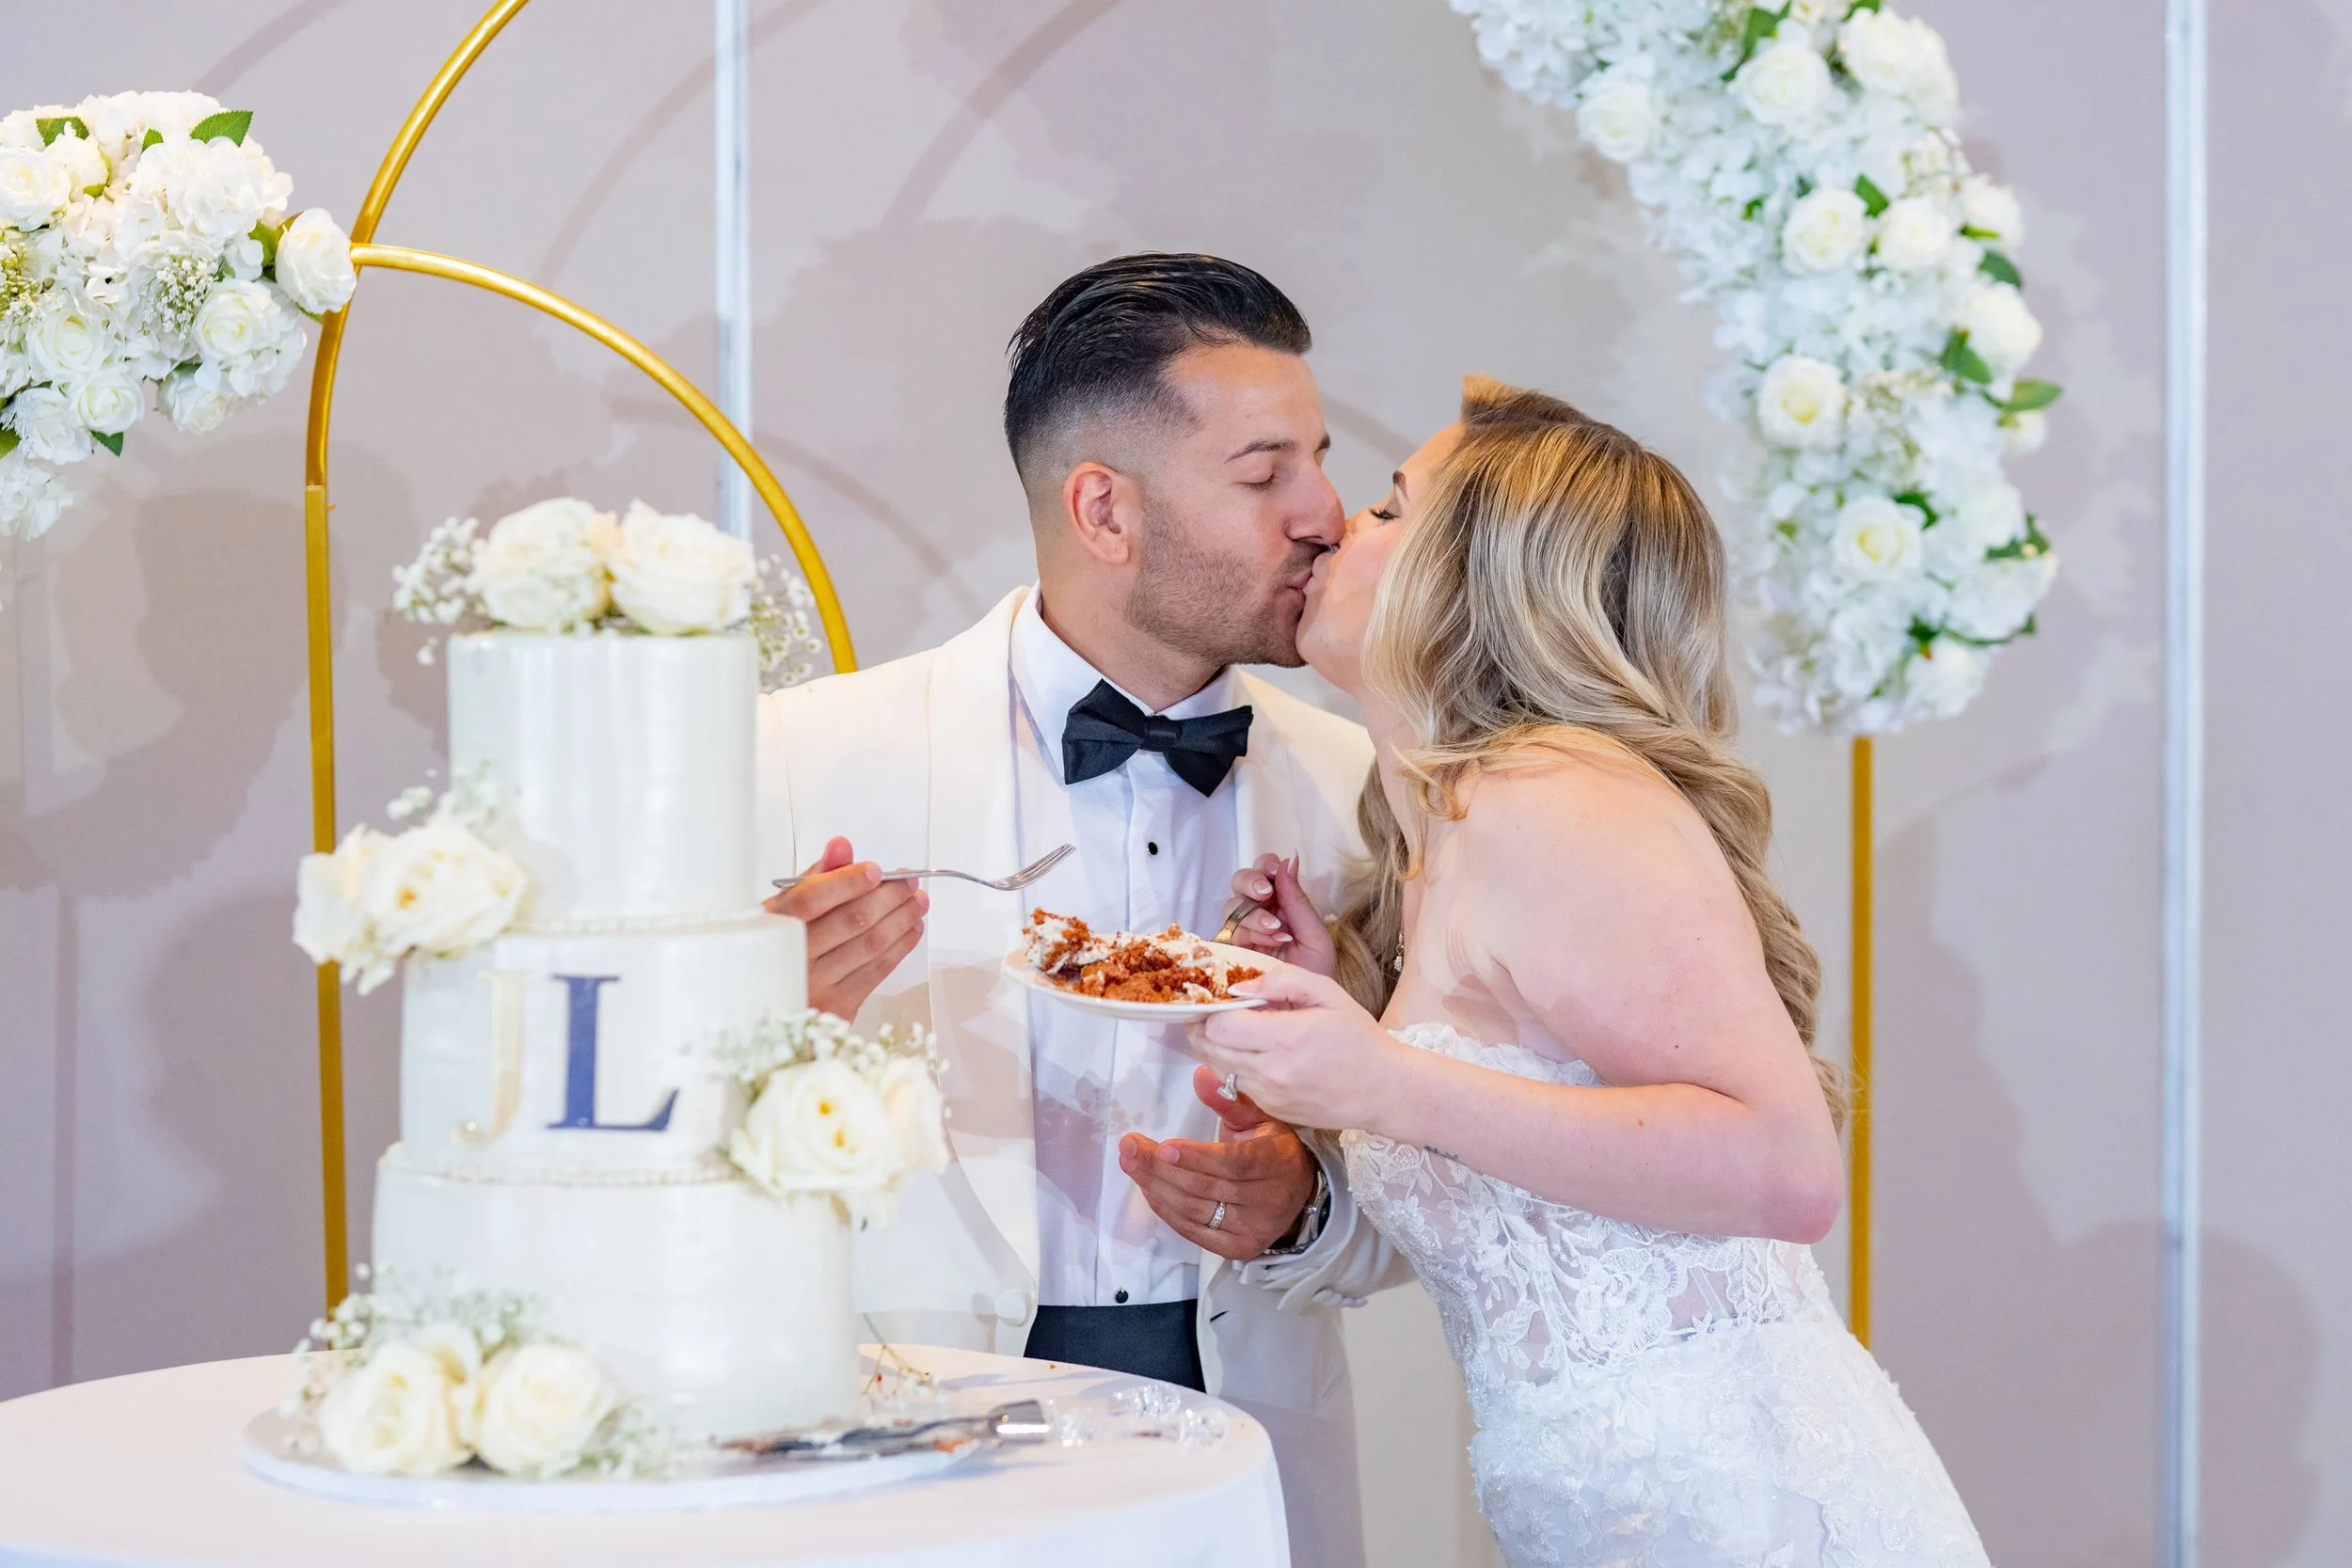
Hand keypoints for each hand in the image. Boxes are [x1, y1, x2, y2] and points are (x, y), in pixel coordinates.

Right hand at [763, 837, 926, 1018]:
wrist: (763, 1008)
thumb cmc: (776, 952)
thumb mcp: (783, 912)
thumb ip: (815, 877)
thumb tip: (841, 846)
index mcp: (773, 927)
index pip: (812, 898)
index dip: (848, 881)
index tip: (875, 870)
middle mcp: (794, 958)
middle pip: (851, 920)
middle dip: (888, 897)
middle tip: (908, 882)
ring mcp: (816, 986)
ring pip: (870, 945)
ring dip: (902, 919)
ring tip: (917, 901)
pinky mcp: (837, 1008)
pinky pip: (877, 972)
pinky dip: (901, 946)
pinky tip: (911, 929)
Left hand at [1119, 1066, 1317, 1261]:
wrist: (1299, 1193)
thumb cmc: (1272, 1147)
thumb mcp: (1258, 1118)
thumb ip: (1228, 1099)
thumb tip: (1200, 1074)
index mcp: (1277, 1161)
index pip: (1234, 1162)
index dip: (1197, 1156)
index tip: (1163, 1146)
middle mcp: (1270, 1200)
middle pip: (1205, 1186)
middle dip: (1161, 1167)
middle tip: (1129, 1146)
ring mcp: (1254, 1229)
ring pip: (1195, 1210)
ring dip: (1156, 1186)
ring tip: (1130, 1162)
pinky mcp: (1238, 1248)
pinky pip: (1193, 1230)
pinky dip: (1167, 1209)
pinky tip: (1149, 1188)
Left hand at [1192, 962, 1403, 1130]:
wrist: (1383, 1090)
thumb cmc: (1358, 1038)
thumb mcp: (1328, 993)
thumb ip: (1281, 980)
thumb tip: (1239, 987)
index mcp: (1287, 1037)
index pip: (1220, 1026)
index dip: (1211, 1009)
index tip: (1216, 998)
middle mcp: (1272, 1071)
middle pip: (1209, 1048)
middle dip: (1202, 1026)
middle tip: (1209, 1010)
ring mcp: (1269, 1094)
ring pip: (1217, 1067)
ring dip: (1214, 1046)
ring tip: (1230, 1028)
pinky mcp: (1271, 1109)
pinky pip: (1236, 1083)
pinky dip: (1234, 1065)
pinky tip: (1252, 1051)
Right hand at [1225, 854, 1335, 978]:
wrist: (1307, 1014)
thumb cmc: (1315, 977)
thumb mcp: (1315, 938)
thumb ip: (1299, 902)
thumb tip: (1288, 860)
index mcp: (1279, 904)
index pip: (1264, 871)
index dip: (1265, 865)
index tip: (1275, 870)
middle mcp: (1256, 914)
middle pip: (1239, 882)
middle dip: (1250, 882)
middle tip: (1266, 893)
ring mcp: (1239, 935)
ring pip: (1230, 907)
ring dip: (1252, 915)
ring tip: (1276, 933)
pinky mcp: (1227, 956)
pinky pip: (1223, 936)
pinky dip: (1243, 936)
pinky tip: (1262, 946)